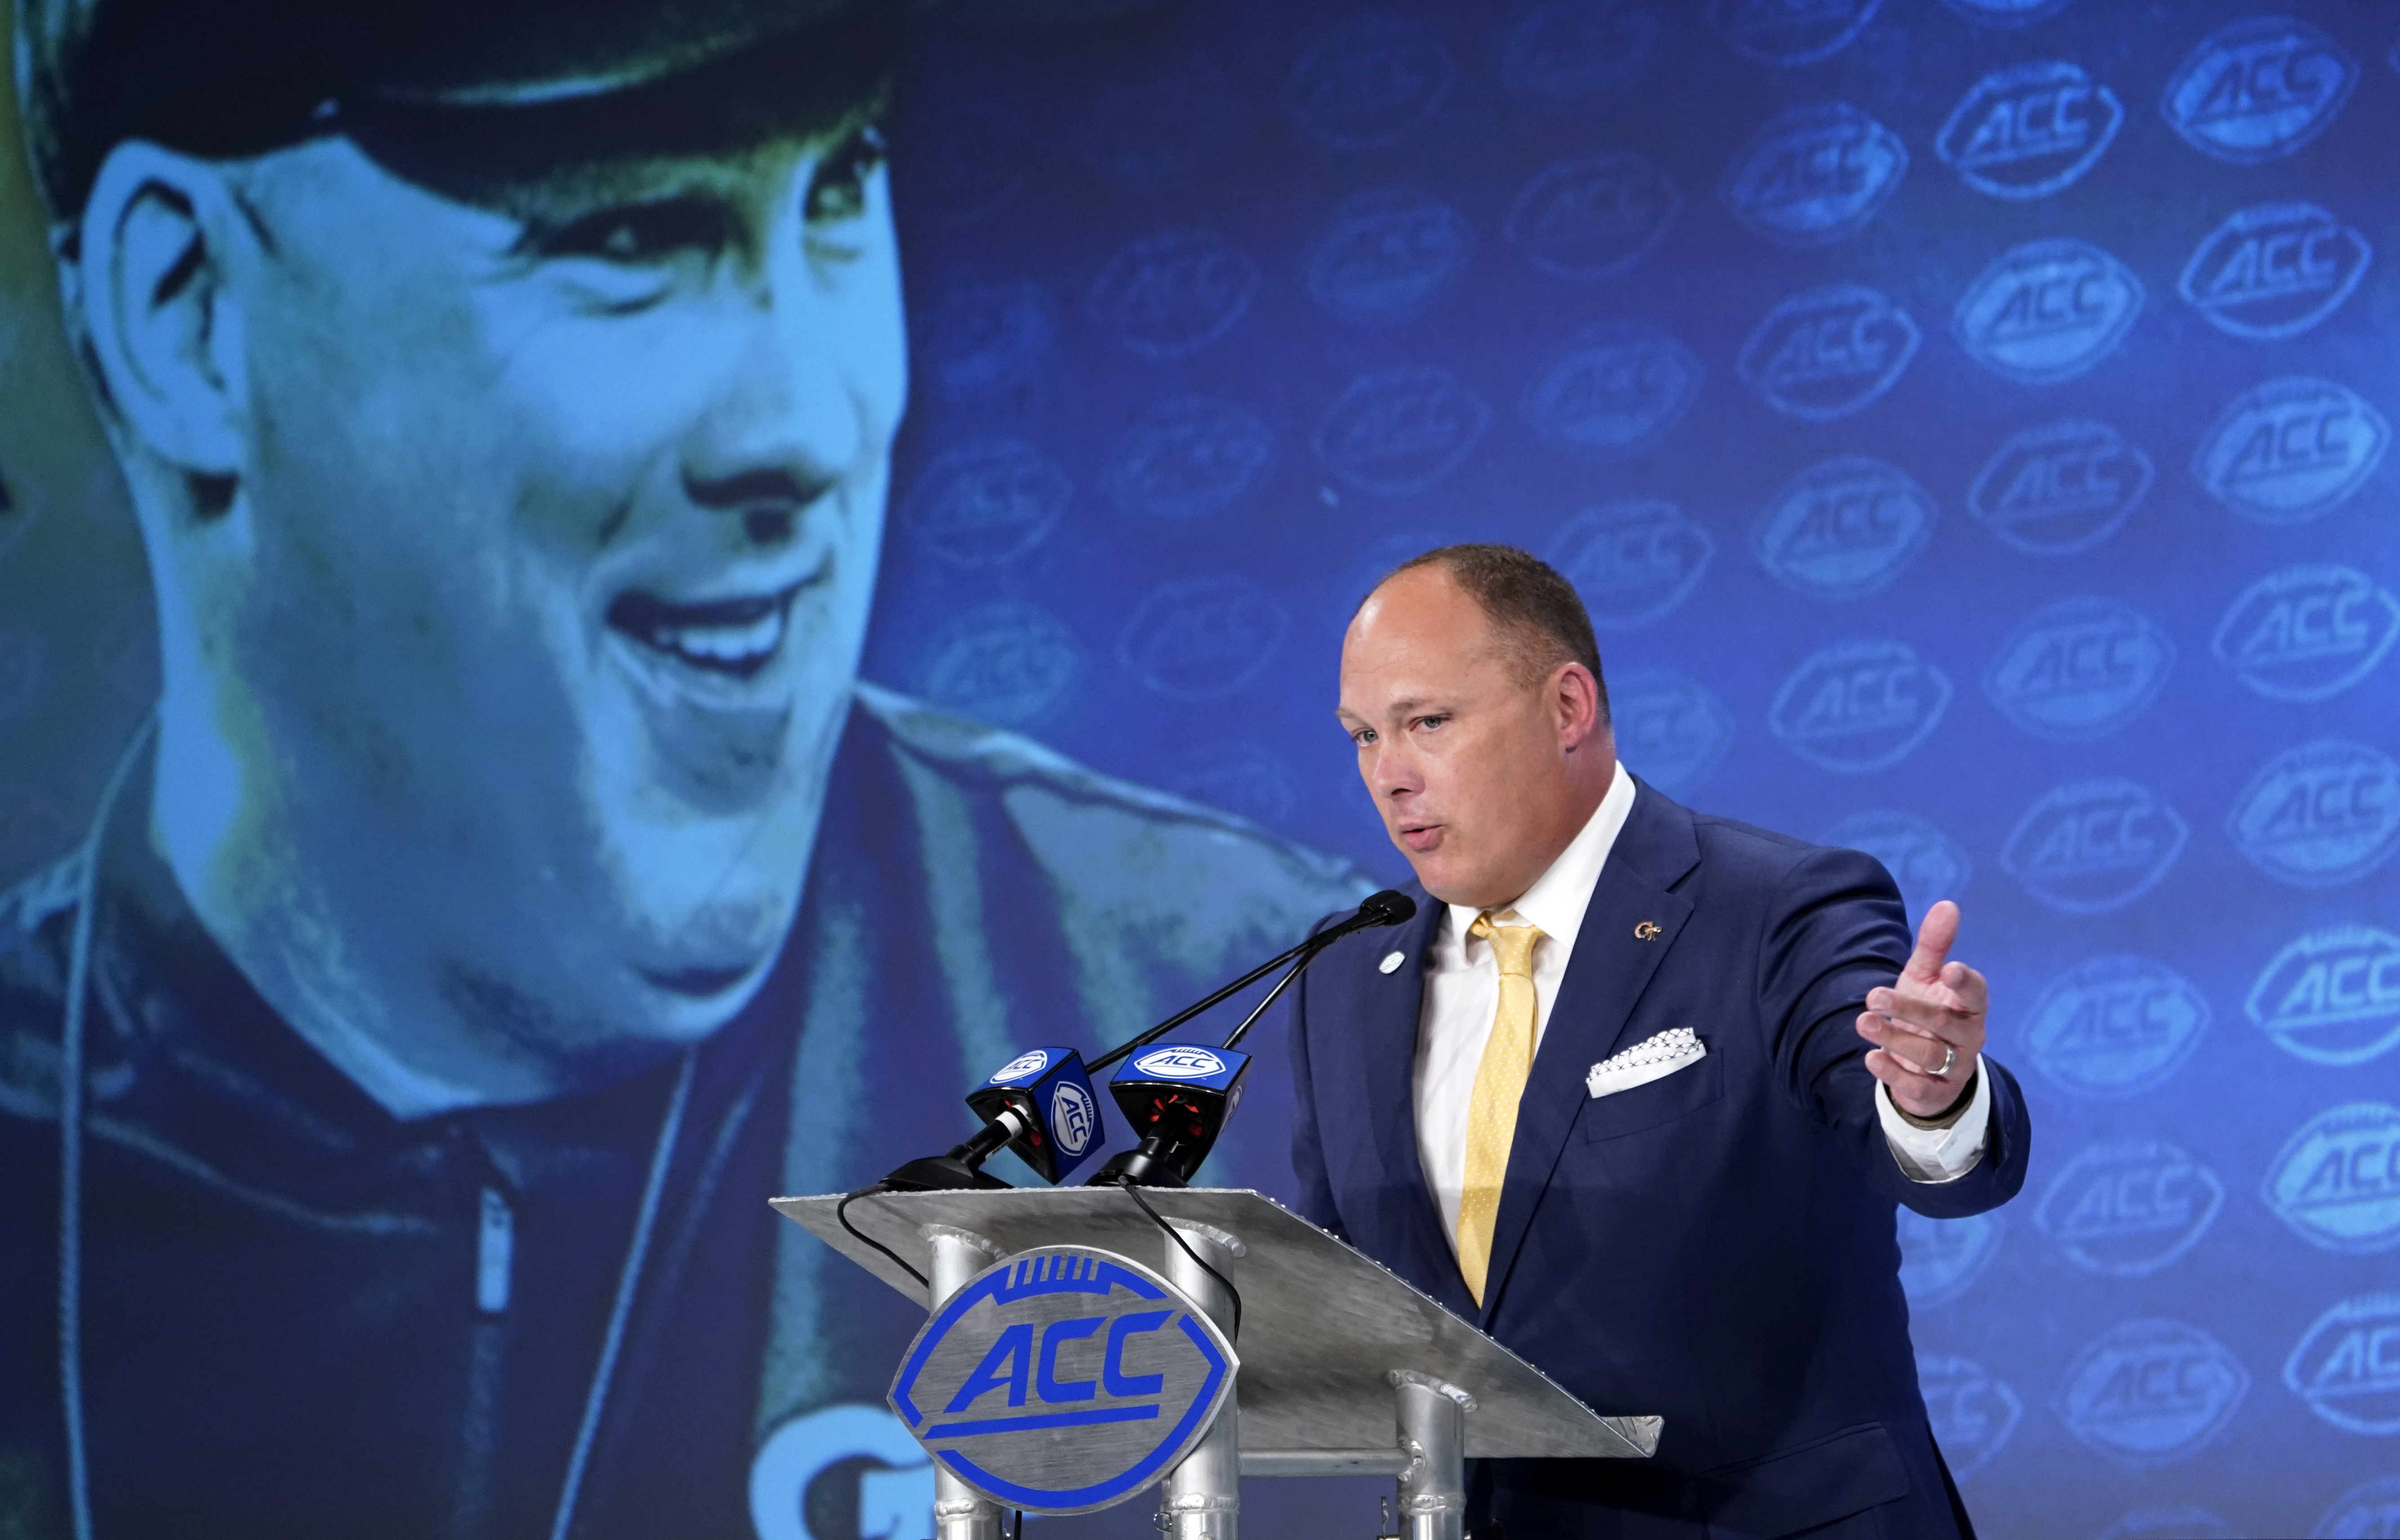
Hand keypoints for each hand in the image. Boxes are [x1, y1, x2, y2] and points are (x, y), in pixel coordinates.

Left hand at [1855, 900, 1987, 1119]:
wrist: (1926, 1069)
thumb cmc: (1927, 1011)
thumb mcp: (1926, 979)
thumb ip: (1935, 945)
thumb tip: (1948, 904)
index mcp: (1970, 1006)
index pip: (1976, 993)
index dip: (1965, 981)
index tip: (1949, 968)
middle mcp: (1968, 1037)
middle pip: (1943, 1023)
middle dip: (1909, 1009)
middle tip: (1872, 996)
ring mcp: (1955, 1068)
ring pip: (1929, 1056)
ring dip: (1894, 1039)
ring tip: (1863, 1022)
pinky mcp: (1936, 1093)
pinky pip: (1918, 1086)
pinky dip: (1892, 1073)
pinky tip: (1870, 1059)